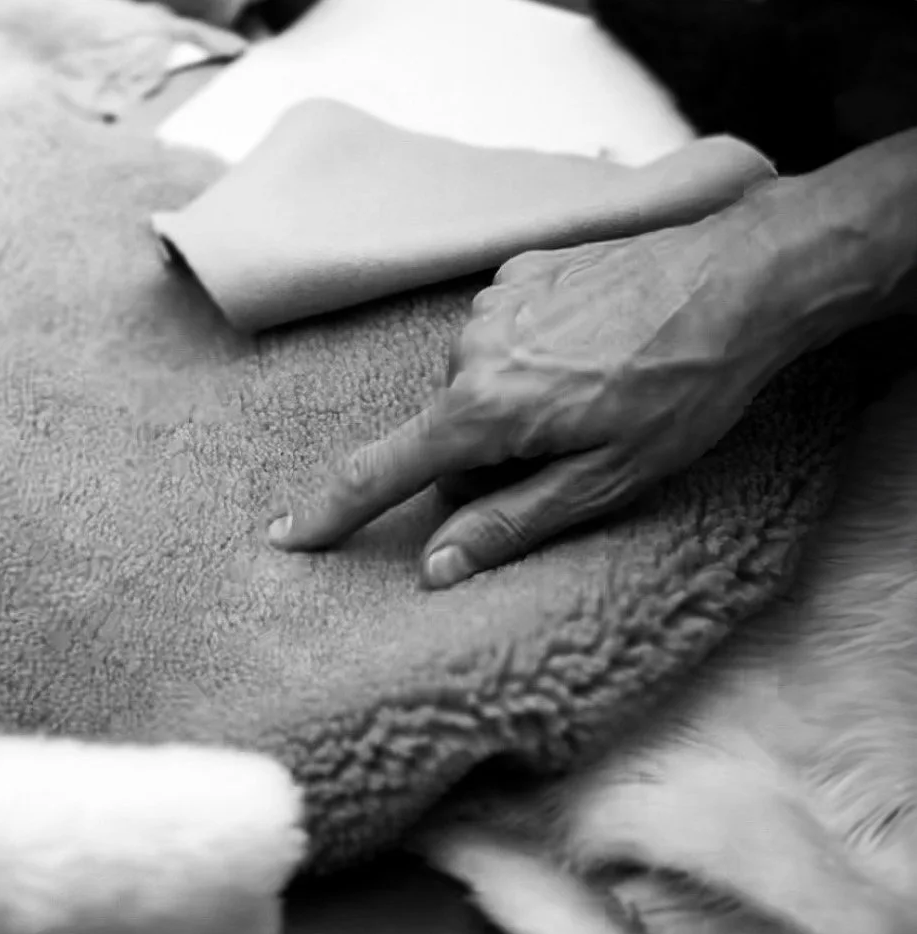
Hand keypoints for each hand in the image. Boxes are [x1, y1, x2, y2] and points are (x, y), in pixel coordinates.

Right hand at [267, 220, 797, 587]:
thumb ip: (512, 522)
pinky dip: (536, 356)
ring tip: (602, 391)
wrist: (742, 278)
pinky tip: (598, 348)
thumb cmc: (686, 385)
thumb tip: (437, 566)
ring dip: (518, 404)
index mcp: (483, 410)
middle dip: (491, 459)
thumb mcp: (609, 478)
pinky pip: (504, 335)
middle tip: (579, 452)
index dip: (332, 512)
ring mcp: (492, 304)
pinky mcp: (519, 272)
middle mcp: (469, 351)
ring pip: (479, 385)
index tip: (285, 536)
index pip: (383, 473)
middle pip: (449, 433)